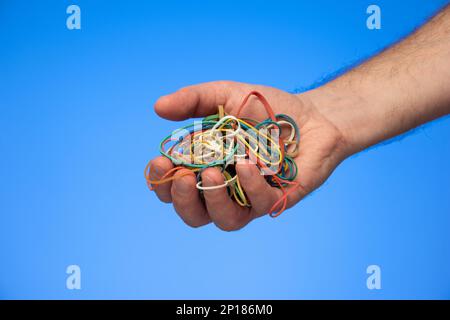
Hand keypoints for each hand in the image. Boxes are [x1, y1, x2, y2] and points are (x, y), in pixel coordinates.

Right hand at [149, 81, 349, 230]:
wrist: (312, 114)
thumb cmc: (265, 109)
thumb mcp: (225, 96)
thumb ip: (193, 101)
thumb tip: (158, 107)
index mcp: (205, 168)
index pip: (174, 188)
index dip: (161, 182)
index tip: (159, 163)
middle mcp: (225, 189)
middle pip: (194, 214)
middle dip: (182, 200)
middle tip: (183, 175)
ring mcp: (250, 198)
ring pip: (225, 220)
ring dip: (213, 201)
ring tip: (212, 173)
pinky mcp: (277, 199)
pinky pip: (259, 204)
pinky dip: (249, 185)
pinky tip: (245, 164)